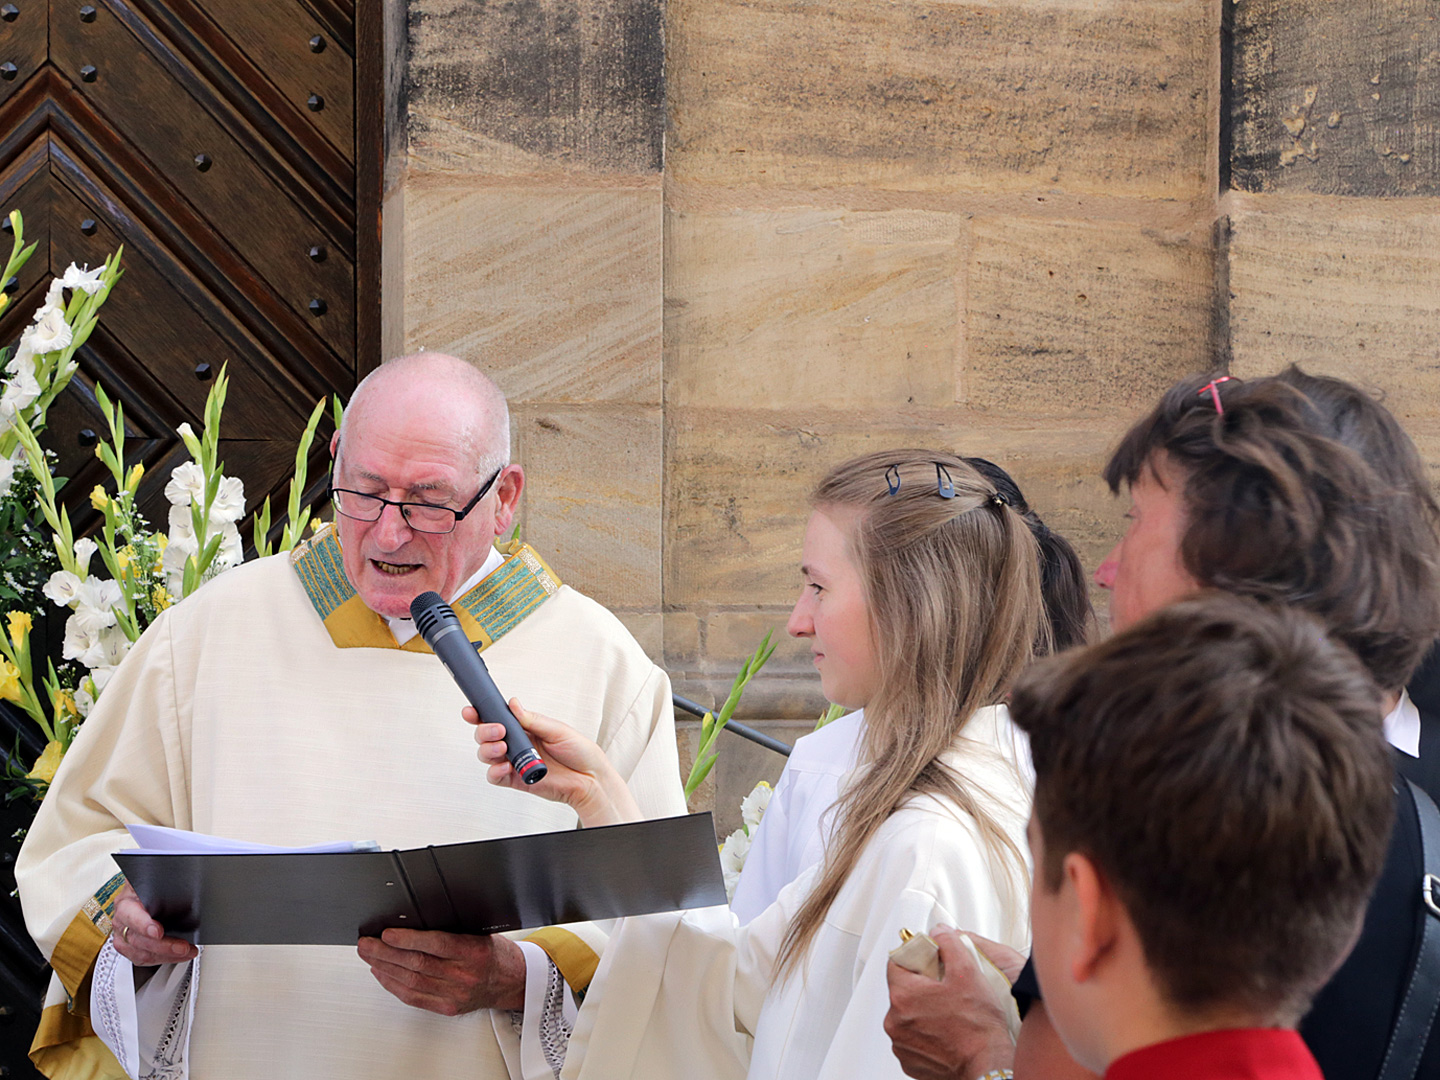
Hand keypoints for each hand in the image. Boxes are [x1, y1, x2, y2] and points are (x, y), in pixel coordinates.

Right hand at [110, 883, 198, 966]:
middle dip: (164, 946)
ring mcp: (123, 937)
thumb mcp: (151, 881)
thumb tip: (174, 881)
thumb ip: (159, 881)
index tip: (158, 931)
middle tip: (182, 946)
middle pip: (139, 940)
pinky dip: (163, 959)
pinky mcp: (129, 948)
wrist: (138, 894)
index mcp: (125, 903)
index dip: (144, 925)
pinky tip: (177, 955)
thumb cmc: (146, 888)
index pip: (131, 916)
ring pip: (141, 953)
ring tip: (187, 951)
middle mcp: (121, 922)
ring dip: (166, 955)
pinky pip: (143, 959)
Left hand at [357, 928, 526, 1014]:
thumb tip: (414, 921)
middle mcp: (463, 976)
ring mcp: (454, 994)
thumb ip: (451, 929)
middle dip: (386, 953)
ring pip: (411, 981)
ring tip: (369, 956)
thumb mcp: (480, 932)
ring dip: (385, 968)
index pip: (435, 945)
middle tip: (367, 944)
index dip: (407, 939)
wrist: (512, 981)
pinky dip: (393, 985)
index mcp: (473, 952)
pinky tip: (383, 974)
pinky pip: (414, 997)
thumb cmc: (495, 954)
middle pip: (417, 964)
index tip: (387, 933)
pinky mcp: (447, 1008)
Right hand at [465, 698, 640, 826]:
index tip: (472, 711)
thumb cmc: (579, 751)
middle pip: (486, 736)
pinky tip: (505, 767)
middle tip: (498, 730)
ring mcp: (515, 762)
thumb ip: (533, 720)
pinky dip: (495, 771)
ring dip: (488, 749)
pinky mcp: (516, 779)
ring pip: (486, 755)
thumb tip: (513, 704)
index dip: (480, 714)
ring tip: (502, 748)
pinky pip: (495, 776)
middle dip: (484, 731)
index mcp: (525, 727)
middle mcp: (517, 744)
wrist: (589, 778)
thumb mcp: (557, 730)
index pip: (497, 718)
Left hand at [885, 925, 1016, 1079]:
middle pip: (902, 989)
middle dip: (921, 986)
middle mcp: (895, 1021)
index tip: (929, 961)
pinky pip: (912, 1037)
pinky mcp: (909, 1061)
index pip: (896, 962)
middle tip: (944, 989)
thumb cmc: (978, 1026)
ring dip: (922, 1010)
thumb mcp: (967, 972)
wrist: (987, 1066)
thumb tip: (939, 932)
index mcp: (903, 995)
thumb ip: (949, 944)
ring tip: (948, 1013)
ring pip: (906, 1014)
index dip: (915, 958)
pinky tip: (945, 1031)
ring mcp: (900, 1043)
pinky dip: (924, 1033)